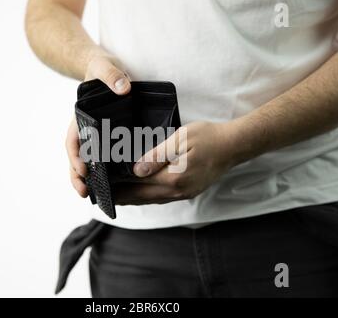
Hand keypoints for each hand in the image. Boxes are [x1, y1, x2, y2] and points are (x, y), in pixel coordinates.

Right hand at [66, 55, 130, 196]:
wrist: (103, 68)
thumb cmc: (101, 68)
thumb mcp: (105, 67)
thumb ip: (111, 75)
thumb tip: (123, 88)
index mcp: (81, 116)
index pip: (73, 139)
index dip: (75, 155)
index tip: (82, 169)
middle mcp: (86, 128)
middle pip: (77, 156)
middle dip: (78, 175)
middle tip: (84, 193)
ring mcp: (96, 134)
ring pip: (89, 159)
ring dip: (89, 177)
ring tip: (95, 195)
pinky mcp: (109, 135)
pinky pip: (104, 155)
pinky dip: (105, 170)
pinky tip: (114, 183)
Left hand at [115, 121, 240, 204]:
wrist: (233, 146)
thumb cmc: (208, 138)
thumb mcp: (180, 139)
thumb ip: (157, 155)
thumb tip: (136, 170)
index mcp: (173, 178)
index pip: (137, 184)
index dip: (119, 186)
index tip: (104, 186)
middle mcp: (177, 191)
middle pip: (142, 197)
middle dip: (122, 197)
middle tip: (103, 196)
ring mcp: (183, 194)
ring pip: (151, 200)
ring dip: (133, 199)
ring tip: (117, 196)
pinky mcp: (188, 192)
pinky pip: (162, 198)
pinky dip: (147, 197)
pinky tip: (140, 194)